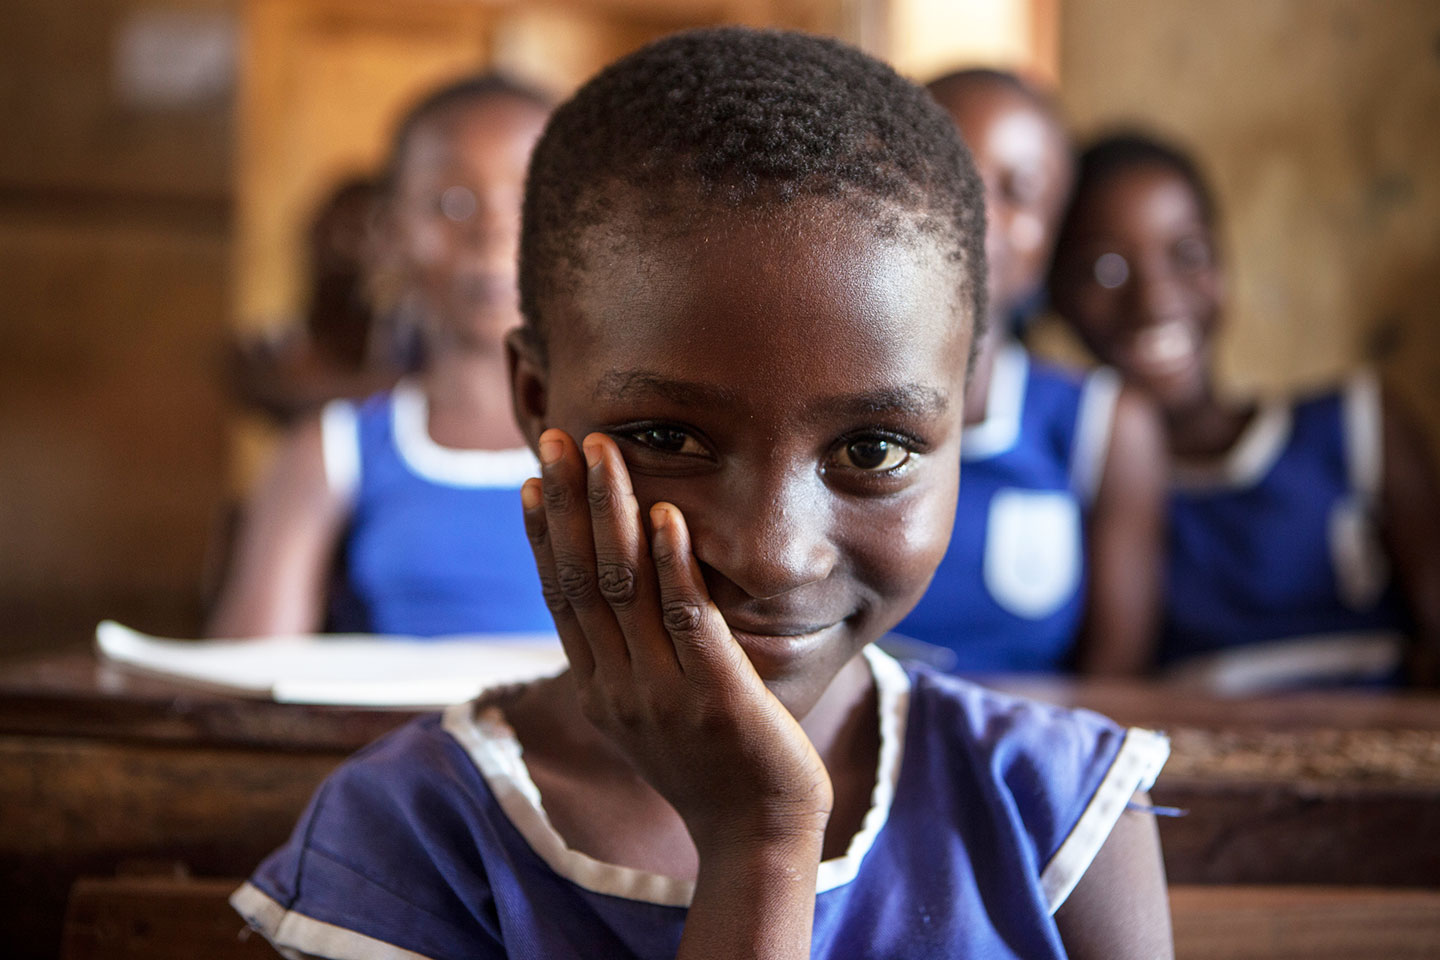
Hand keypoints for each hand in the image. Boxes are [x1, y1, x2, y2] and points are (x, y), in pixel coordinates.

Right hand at [522, 429, 833, 853]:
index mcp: (598, 689)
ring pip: (624, 587)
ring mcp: (662, 692)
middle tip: (556, 440)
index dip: (544, 535)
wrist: (756, 837)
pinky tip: (664, 513)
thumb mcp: (651, 713)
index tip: (534, 479)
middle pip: (581, 579)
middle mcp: (617, 687)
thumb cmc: (712, 768)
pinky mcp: (713, 694)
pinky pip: (686, 616)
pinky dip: (671, 560)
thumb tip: (619, 604)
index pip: (559, 598)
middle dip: (567, 503)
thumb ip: (630, 659)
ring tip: (604, 452)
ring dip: (612, 512)